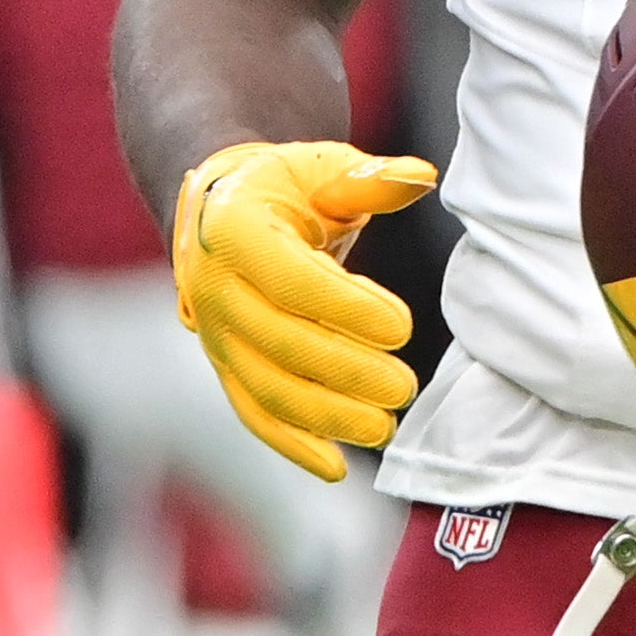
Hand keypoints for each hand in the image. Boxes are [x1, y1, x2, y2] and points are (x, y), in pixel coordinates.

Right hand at [174, 139, 436, 479]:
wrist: (218, 207)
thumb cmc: (283, 185)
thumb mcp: (321, 168)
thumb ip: (369, 179)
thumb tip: (423, 176)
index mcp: (234, 230)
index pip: (293, 281)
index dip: (347, 309)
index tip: (402, 328)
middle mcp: (212, 287)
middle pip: (281, 343)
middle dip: (346, 372)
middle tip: (404, 387)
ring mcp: (214, 333)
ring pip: (268, 387)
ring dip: (326, 416)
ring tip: (384, 426)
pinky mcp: (225, 365)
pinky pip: (254, 412)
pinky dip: (292, 444)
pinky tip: (337, 466)